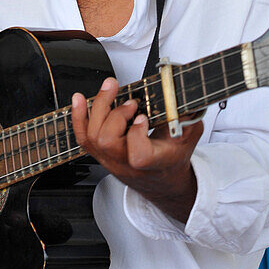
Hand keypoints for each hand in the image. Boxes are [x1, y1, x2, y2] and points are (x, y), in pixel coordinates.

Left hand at [71, 78, 203, 223]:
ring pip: (93, 137)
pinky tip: (79, 99)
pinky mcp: (100, 153)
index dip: (137, 134)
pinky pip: (83, 137)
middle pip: (107, 141)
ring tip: (110, 89)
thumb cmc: (172, 157)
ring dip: (99, 108)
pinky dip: (79, 116)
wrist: (160, 179)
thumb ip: (188, 116)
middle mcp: (127, 164)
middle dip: (116, 114)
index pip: (138, 155)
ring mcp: (110, 160)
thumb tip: (181, 95)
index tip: (143, 117)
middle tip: (131, 102)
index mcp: (152, 163)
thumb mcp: (189, 137)